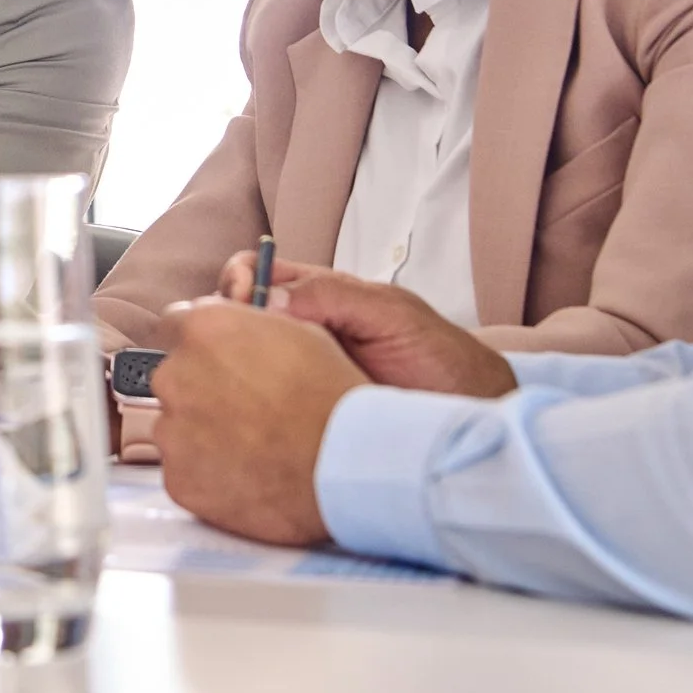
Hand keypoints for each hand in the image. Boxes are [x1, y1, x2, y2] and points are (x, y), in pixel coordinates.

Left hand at [150, 297, 367, 546]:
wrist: (348, 464)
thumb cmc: (332, 398)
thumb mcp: (297, 330)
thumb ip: (244, 324)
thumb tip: (229, 327)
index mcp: (203, 330)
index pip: (175, 325)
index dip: (203, 344)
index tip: (218, 360)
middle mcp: (177, 376)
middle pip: (174, 378)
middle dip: (202, 390)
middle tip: (246, 409)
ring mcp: (173, 431)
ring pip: (176, 427)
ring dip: (203, 434)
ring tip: (252, 445)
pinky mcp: (179, 479)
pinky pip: (184, 471)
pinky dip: (207, 474)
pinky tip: (247, 473)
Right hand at [217, 252, 515, 397]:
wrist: (471, 416)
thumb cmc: (439, 358)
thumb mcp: (391, 312)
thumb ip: (333, 294)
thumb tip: (265, 298)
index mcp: (314, 297)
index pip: (253, 273)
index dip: (238, 279)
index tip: (240, 294)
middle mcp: (296, 335)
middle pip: (234, 319)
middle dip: (221, 324)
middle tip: (235, 340)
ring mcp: (293, 378)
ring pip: (239, 365)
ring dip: (229, 367)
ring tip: (239, 376)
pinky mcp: (295, 419)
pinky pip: (256, 409)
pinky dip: (243, 407)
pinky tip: (250, 411)